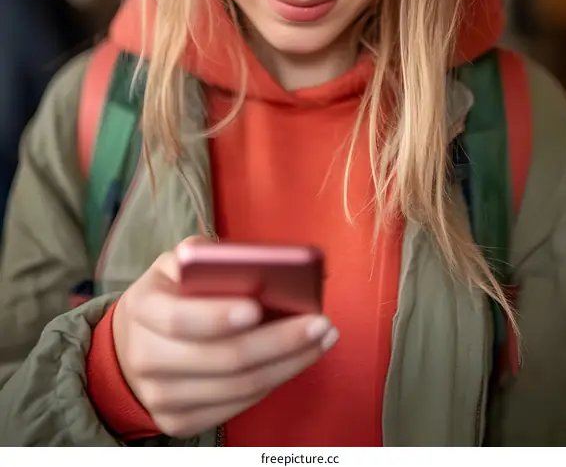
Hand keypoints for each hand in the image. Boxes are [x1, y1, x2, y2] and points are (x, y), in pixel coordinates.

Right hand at [112, 238, 338, 438]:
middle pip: (222, 359)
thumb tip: (254, 261)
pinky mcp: (179, 422)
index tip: (257, 307)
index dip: (218, 316)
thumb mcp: (176, 265)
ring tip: (322, 338)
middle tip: (320, 323)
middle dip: (278, 342)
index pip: (180, 319)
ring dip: (289, 364)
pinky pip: (237, 406)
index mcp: (143, 308)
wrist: (130, 347)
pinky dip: (274, 382)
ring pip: (238, 387)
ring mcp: (161, 396)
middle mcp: (146, 357)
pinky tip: (298, 359)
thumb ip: (206, 257)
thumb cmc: (169, 295)